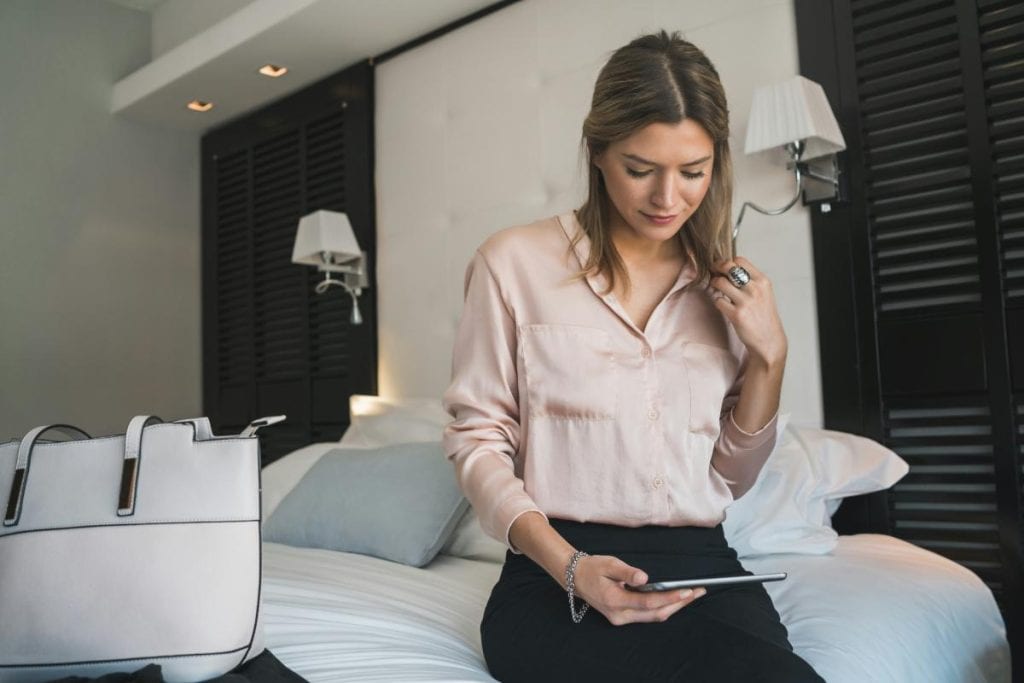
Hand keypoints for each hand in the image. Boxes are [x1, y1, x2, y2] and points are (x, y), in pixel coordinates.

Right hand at [572, 554, 705, 625]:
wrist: (575, 578)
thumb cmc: (592, 568)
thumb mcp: (608, 564)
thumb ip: (626, 572)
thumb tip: (644, 578)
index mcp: (614, 600)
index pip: (648, 602)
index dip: (669, 598)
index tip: (686, 591)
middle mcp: (620, 614)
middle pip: (656, 614)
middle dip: (679, 604)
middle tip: (698, 592)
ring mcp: (621, 618)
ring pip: (654, 617)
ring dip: (674, 607)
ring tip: (691, 595)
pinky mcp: (623, 617)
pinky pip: (648, 615)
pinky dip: (663, 607)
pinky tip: (674, 599)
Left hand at [709, 256, 787, 368]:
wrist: (768, 340)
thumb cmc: (763, 316)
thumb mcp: (764, 293)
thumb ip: (749, 281)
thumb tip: (727, 268)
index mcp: (763, 281)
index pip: (740, 260)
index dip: (728, 262)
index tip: (723, 268)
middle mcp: (755, 289)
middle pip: (728, 267)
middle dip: (717, 268)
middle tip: (714, 273)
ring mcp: (746, 302)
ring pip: (720, 282)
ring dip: (715, 284)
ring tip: (718, 290)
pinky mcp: (736, 315)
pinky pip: (718, 301)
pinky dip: (718, 302)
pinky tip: (723, 306)